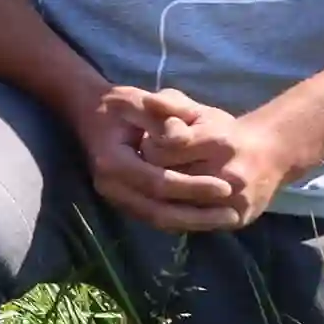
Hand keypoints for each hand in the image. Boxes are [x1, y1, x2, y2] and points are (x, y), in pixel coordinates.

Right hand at [72, 87, 247, 232]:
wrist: (89, 113)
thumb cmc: (118, 105)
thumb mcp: (139, 100)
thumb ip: (163, 115)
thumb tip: (183, 139)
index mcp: (112, 161)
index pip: (157, 182)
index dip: (192, 187)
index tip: (225, 187)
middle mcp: (110, 186)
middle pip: (158, 210)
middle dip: (197, 214)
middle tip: (233, 213)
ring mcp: (115, 197)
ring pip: (158, 220)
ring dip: (193, 223)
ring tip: (228, 219)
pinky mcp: (124, 202)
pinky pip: (156, 218)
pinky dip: (183, 221)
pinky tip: (209, 217)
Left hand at [138, 88, 308, 228]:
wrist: (270, 153)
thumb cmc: (224, 130)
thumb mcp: (198, 111)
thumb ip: (171, 104)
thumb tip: (148, 101)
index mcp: (217, 142)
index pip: (163, 151)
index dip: (149, 147)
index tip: (149, 143)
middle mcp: (230, 173)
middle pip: (169, 180)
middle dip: (152, 173)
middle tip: (149, 166)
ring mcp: (236, 199)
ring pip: (180, 206)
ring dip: (162, 196)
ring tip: (158, 183)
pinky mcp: (238, 217)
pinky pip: (196, 222)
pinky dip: (178, 214)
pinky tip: (170, 202)